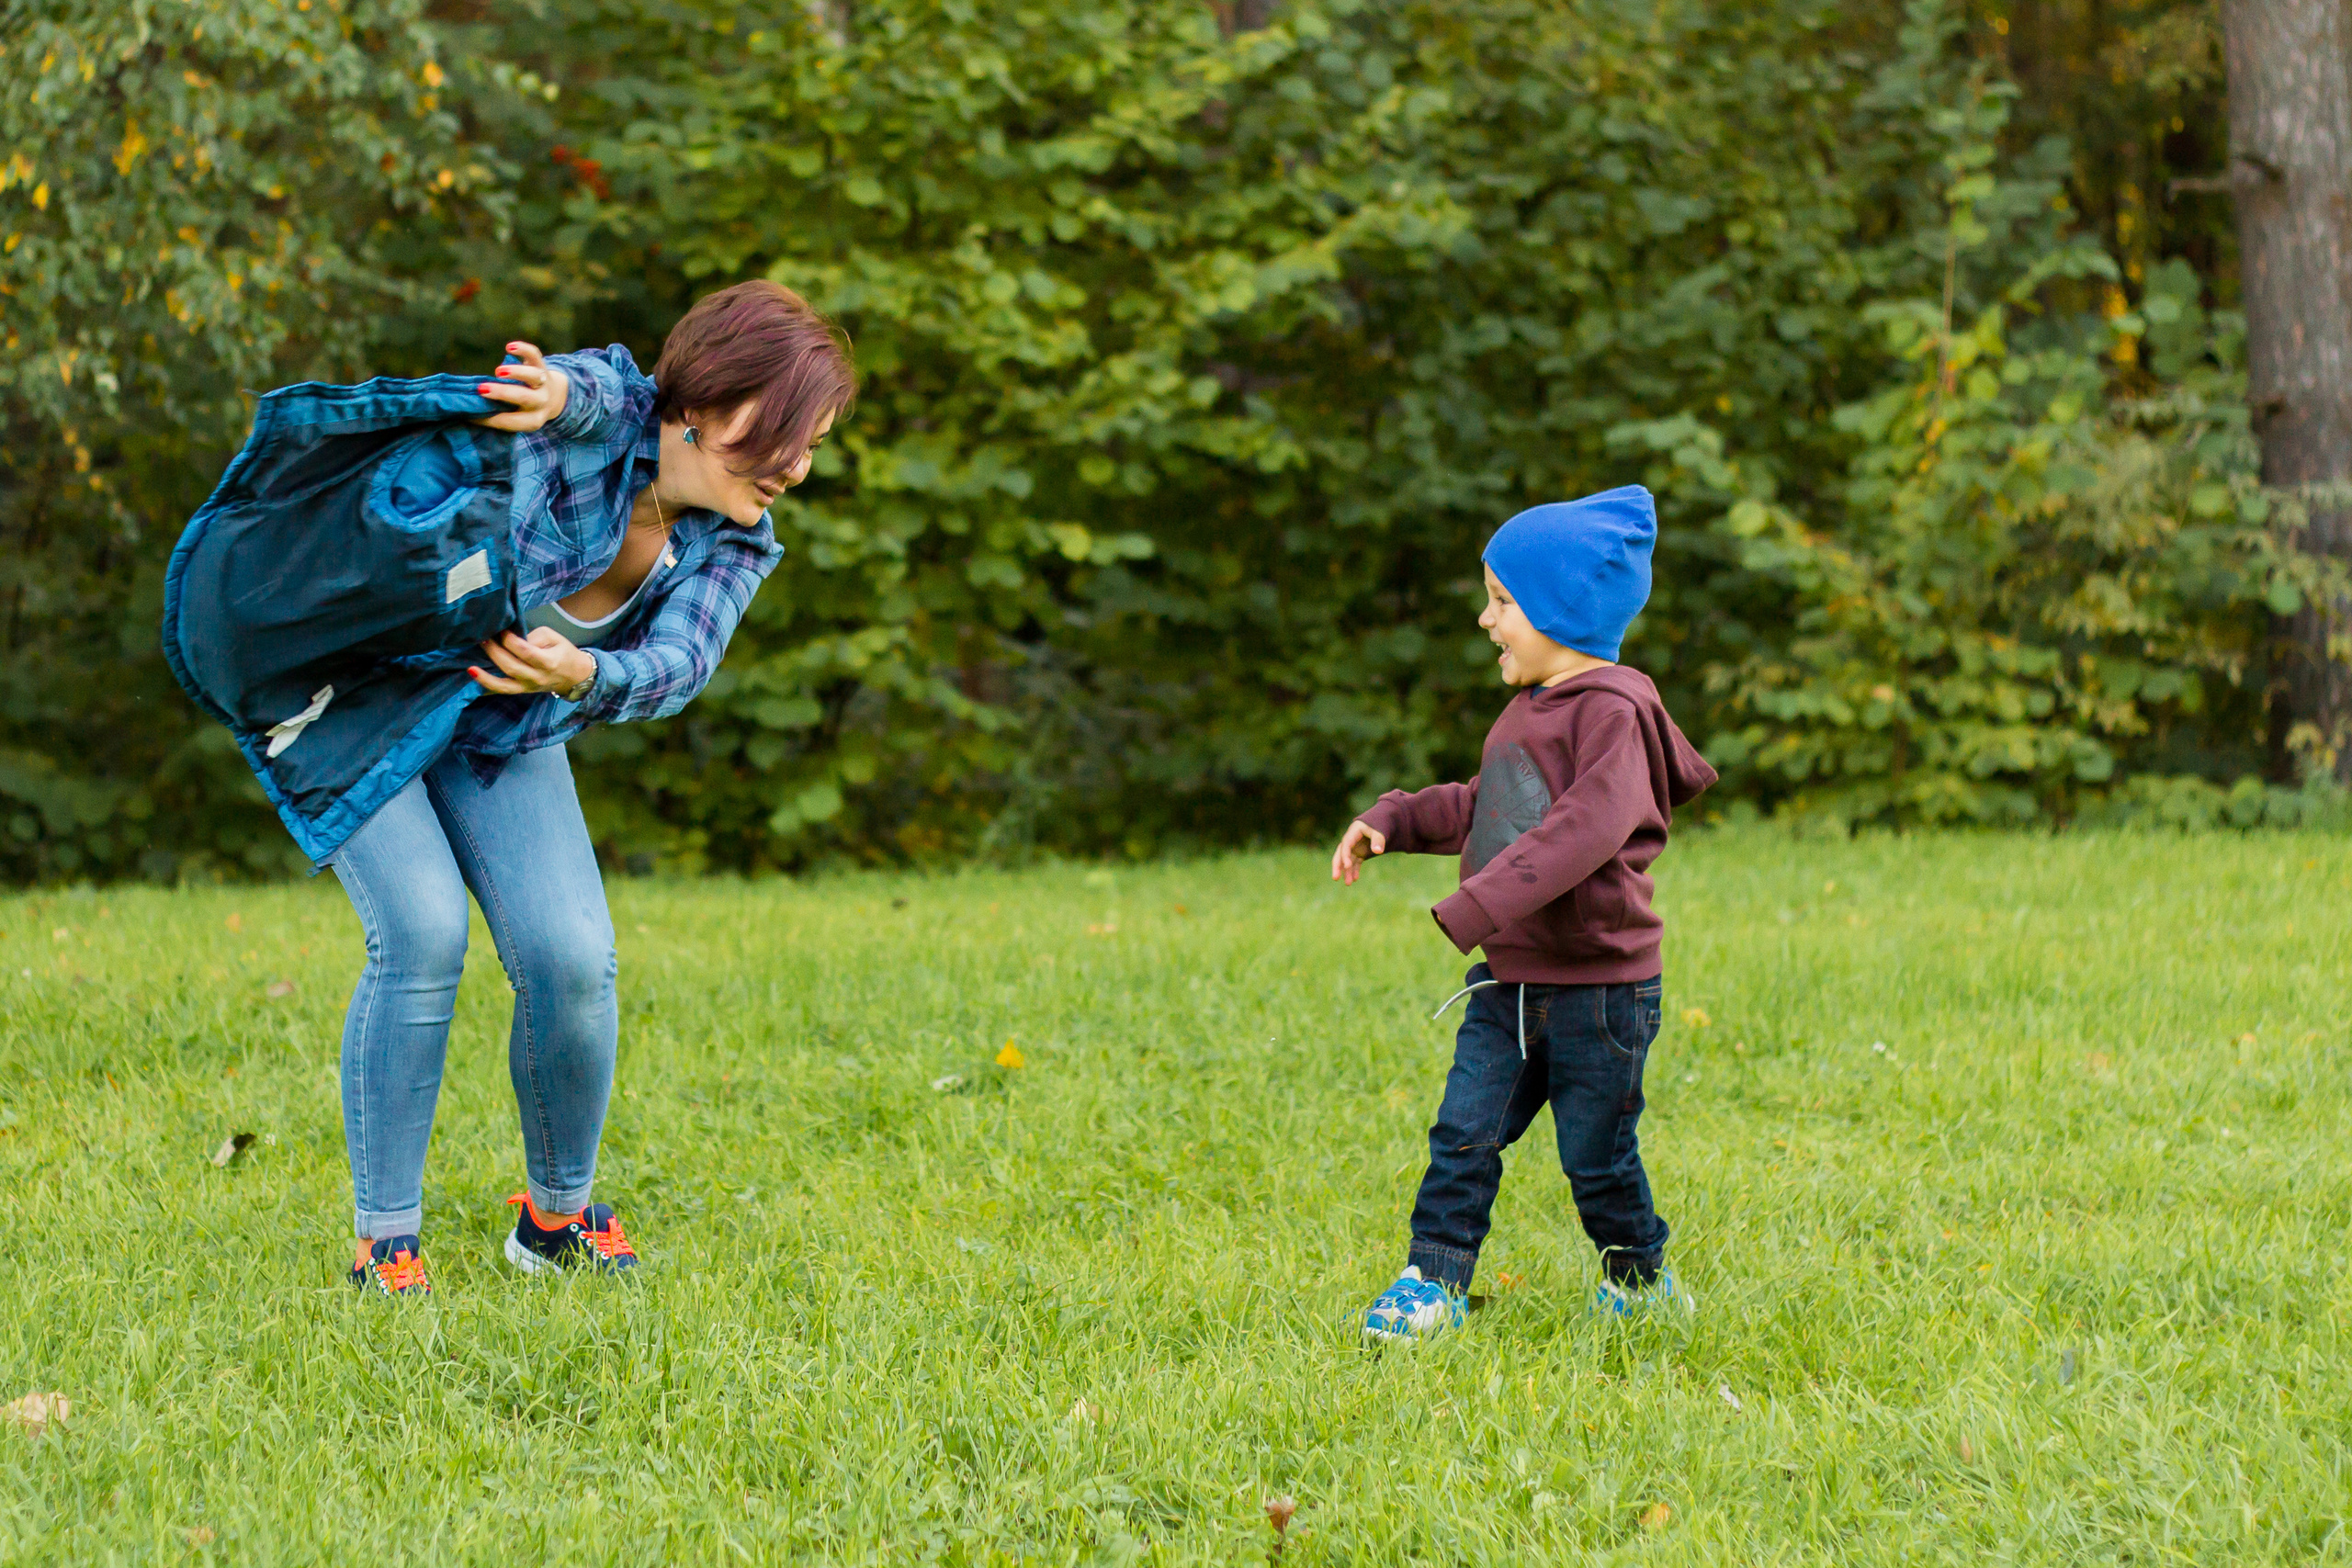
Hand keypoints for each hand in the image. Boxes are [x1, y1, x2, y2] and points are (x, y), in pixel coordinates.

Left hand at [470, 627, 595, 695]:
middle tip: (483, 638)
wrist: (575, 676)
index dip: (510, 640)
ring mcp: (529, 687)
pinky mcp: (522, 691)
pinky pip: (503, 691)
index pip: (525, 652)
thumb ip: (533, 637)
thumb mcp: (554, 637)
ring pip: (504, 685)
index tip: (502, 630)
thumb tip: (511, 638)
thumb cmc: (564, 653)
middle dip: (495, 652)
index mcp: (549, 662)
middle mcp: (537, 678)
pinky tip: (475, 681)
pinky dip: (487, 687)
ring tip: (471, 667)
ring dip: (485, 677)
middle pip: (511, 667)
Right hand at [472, 341, 569, 431]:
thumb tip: (466, 412)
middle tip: (482, 389)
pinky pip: (535, 356)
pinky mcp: (541, 365)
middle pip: (525, 398)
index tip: (471, 414)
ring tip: (498, 371)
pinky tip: (509, 347)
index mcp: (533, 419)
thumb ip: (497, 413)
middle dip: (503, 393)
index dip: (491, 419)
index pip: (512, 421)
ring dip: (517, 372)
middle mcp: (541, 402)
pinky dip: (524, 350)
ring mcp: (543, 383)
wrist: (552, 397)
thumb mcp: (514, 415)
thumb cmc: (522, 408)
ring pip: (534, 376)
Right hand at [1330, 819, 1386, 883]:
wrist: (1387, 821)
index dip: (1345, 855)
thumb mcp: (1381, 830)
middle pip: (1341, 853)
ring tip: (1348, 884)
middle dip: (1338, 866)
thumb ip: (1379, 840)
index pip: (1346, 845)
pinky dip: (1355, 870)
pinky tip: (1355, 879)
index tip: (1348, 866)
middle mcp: (1351, 840)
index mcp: (1353, 832)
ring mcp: (1355, 846)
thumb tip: (1378, 851)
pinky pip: (1356, 862)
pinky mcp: (1361, 852)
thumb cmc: (1383, 823)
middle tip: (1335, 878)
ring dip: (1347, 871)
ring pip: (1348, 860)